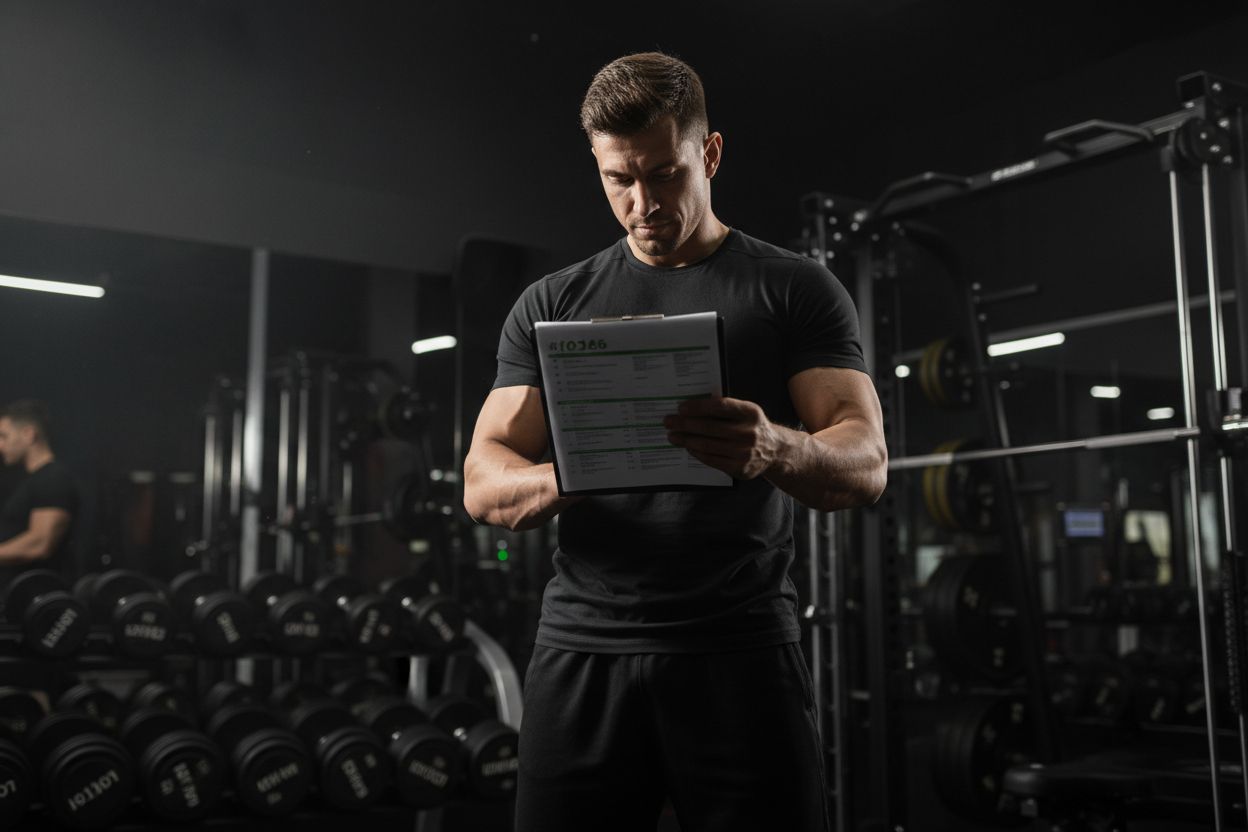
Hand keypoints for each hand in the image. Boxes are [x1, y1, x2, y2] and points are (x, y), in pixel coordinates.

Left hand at [663, 396, 786, 479]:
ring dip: (686, 439)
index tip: (681, 407)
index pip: (720, 407)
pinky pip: (711, 459)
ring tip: (673, 436)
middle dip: (685, 424)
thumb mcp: (746, 412)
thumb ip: (725, 408)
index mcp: (751, 412)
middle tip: (668, 422)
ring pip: (707, 445)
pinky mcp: (739, 468)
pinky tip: (688, 446)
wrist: (775, 451)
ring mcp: (745, 452)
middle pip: (710, 427)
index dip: (698, 407)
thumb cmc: (752, 426)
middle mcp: (749, 432)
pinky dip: (696, 452)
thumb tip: (691, 408)